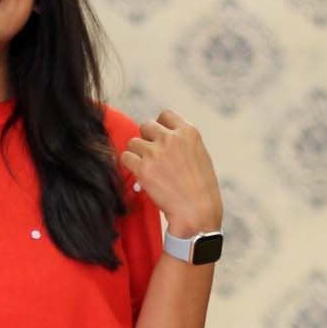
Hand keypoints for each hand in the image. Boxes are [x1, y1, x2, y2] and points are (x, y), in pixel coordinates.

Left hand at [121, 110, 221, 238]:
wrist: (197, 212)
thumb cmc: (201, 190)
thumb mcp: (199, 156)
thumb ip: (182, 143)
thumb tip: (161, 139)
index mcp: (188, 132)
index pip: (165, 115)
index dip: (160, 127)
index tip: (160, 140)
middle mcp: (171, 138)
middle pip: (146, 126)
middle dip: (147, 140)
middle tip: (152, 158)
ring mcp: (156, 152)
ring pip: (133, 142)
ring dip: (137, 155)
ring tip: (148, 170)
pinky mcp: (143, 168)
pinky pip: (125, 157)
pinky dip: (129, 166)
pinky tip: (139, 176)